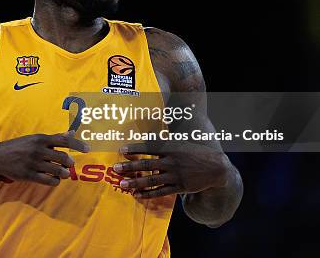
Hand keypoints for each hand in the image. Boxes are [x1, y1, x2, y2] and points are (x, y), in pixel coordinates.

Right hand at [0, 131, 89, 185]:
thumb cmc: (20, 146)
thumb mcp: (35, 139)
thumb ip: (55, 137)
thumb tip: (71, 133)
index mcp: (41, 139)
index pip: (63, 141)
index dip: (77, 145)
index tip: (88, 149)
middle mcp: (38, 150)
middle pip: (63, 157)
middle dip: (69, 162)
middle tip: (70, 164)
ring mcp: (34, 163)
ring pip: (57, 170)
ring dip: (64, 173)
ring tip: (64, 173)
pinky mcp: (29, 175)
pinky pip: (48, 180)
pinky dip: (55, 181)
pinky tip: (55, 179)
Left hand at [112, 140, 229, 198]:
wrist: (216, 168)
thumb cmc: (194, 153)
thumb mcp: (180, 144)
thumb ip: (163, 143)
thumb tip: (146, 136)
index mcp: (171, 148)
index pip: (149, 147)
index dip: (135, 148)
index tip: (121, 149)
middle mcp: (172, 162)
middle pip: (147, 164)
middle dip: (130, 166)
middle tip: (115, 168)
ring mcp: (176, 175)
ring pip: (152, 180)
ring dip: (136, 182)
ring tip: (122, 184)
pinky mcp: (180, 187)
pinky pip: (161, 192)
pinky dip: (148, 194)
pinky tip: (137, 194)